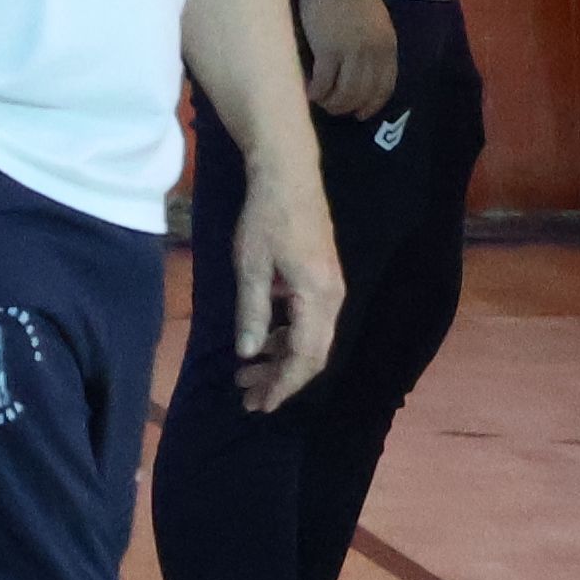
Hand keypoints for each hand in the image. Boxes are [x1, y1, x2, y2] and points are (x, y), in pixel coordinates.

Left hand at [228, 154, 345, 414]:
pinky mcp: (323, 279)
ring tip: (246, 375)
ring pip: (312, 339)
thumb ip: (252, 313)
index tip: (259, 405)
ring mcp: (331, 288)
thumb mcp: (251, 267)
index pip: (305, 356)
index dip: (283, 385)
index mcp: (317, 297)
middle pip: (313, 354)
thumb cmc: (266, 218)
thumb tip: (250, 355)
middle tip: (246, 398)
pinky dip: (288, 339)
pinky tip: (263, 342)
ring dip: (282, 361)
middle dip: (281, 380)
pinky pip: (311, 322)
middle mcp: (333, 298)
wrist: (288, 174)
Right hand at [296, 0, 397, 117]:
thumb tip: (362, 71)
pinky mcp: (329, 50)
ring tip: (320, 101)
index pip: (385, 86)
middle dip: (348, 107)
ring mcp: (352, 53)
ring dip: (331, 103)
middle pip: (363, 94)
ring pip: (344, 93)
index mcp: (388, 47)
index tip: (361, 113)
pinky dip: (317, 92)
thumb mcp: (375, 24)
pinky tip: (309, 92)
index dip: (372, 104)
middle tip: (333, 109)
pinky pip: (324, 83)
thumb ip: (373, 47)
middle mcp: (374, 54)